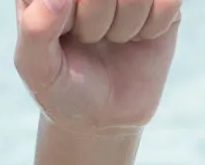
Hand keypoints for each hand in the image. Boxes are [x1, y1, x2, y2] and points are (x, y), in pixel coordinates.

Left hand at [15, 0, 179, 131]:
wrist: (104, 114)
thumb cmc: (63, 85)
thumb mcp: (36, 67)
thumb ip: (36, 30)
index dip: (73, 13)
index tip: (66, 33)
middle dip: (96, 20)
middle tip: (90, 38)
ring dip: (125, 25)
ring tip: (113, 38)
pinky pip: (168, 1)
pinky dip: (154, 26)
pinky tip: (139, 36)